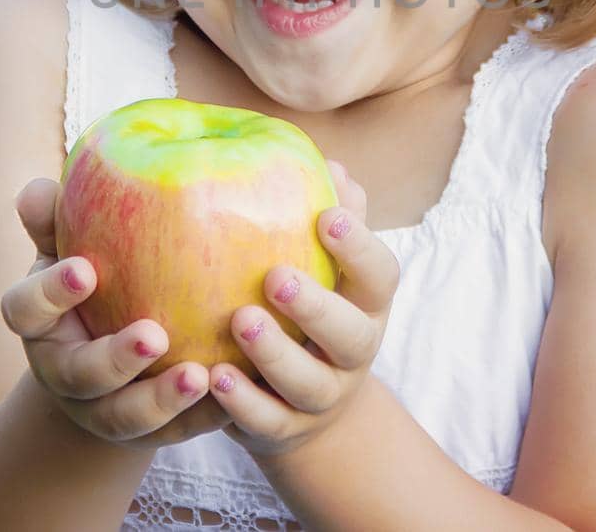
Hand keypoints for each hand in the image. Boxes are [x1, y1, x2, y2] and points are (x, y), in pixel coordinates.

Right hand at [0, 177, 232, 449]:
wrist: (110, 363)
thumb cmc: (94, 282)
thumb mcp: (69, 249)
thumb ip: (55, 221)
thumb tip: (36, 189)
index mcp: (40, 324)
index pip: (26, 310)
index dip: (50, 293)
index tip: (85, 269)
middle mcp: (64, 374)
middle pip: (81, 375)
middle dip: (115, 359)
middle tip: (154, 335)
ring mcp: (103, 410)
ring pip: (124, 416)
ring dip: (161, 400)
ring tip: (200, 375)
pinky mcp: (148, 432)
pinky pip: (174, 432)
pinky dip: (201, 417)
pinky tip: (233, 390)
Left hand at [206, 160, 400, 458]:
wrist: (306, 404)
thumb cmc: (311, 308)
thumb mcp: (327, 267)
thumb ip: (332, 215)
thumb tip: (331, 164)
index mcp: (366, 304)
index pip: (381, 275)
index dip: (359, 248)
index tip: (326, 215)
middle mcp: (353, 352)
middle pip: (350, 336)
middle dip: (316, 307)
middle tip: (275, 277)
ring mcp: (321, 396)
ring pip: (307, 384)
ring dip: (274, 354)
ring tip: (239, 321)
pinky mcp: (285, 430)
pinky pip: (268, 421)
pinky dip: (243, 402)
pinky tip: (214, 376)